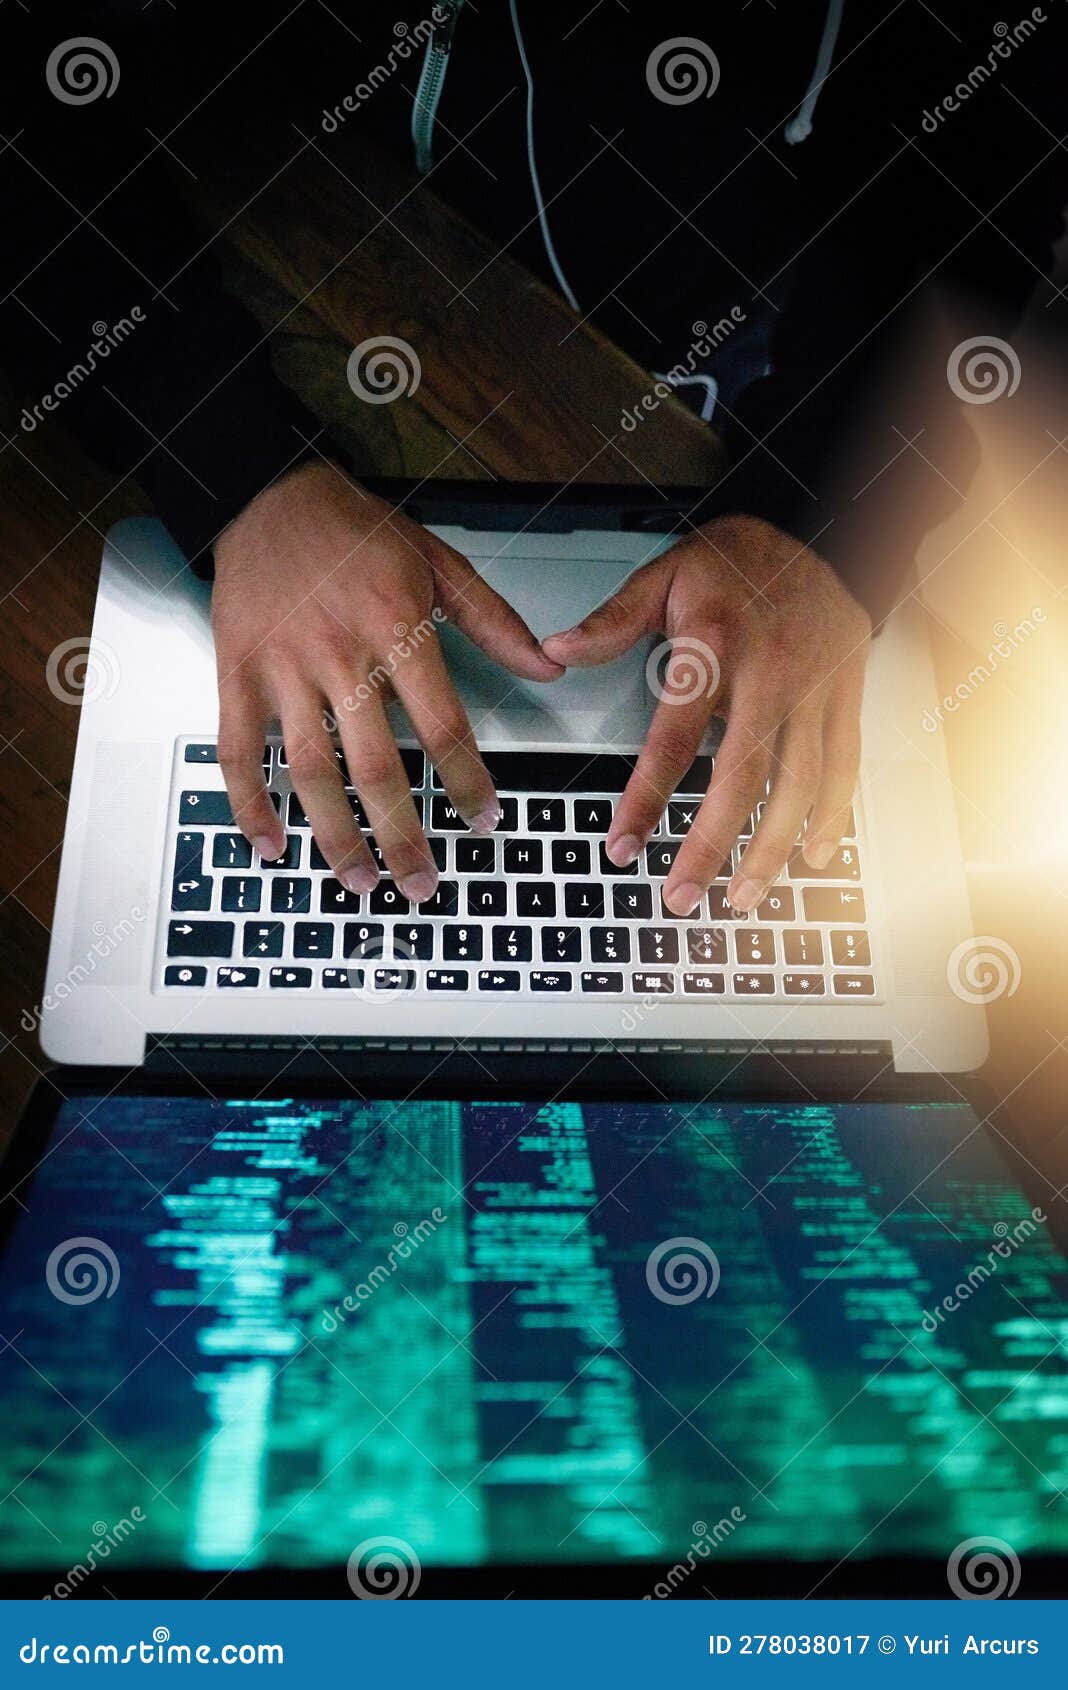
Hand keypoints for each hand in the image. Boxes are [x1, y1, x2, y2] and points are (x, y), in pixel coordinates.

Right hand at [212, 463, 561, 898]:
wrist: (268, 494)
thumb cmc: (358, 531)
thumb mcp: (438, 561)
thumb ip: (495, 621)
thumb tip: (549, 667)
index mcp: (396, 627)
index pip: (441, 723)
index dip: (465, 780)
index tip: (483, 818)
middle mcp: (339, 655)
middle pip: (375, 766)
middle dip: (401, 837)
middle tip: (423, 886)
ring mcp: (283, 669)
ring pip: (309, 770)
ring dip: (334, 836)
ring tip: (359, 882)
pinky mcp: (237, 674)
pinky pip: (238, 751)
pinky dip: (250, 804)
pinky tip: (271, 846)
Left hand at [542, 515, 870, 916]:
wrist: (818, 529)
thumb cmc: (736, 558)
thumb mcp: (665, 573)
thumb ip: (611, 619)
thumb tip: (555, 650)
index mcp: (714, 646)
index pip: (674, 738)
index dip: (647, 798)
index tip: (623, 845)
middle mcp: (769, 672)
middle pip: (741, 776)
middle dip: (710, 846)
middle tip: (680, 896)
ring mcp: (814, 689)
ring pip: (798, 783)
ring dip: (770, 849)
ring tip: (741, 897)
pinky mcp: (845, 696)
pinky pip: (842, 765)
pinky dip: (831, 816)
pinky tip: (812, 856)